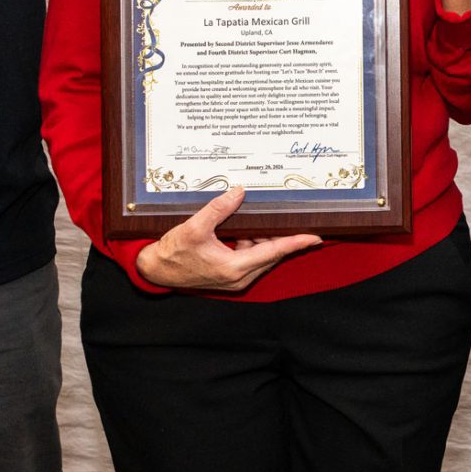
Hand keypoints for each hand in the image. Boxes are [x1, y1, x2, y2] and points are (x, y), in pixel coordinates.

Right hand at [134, 187, 321, 291]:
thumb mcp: (194, 227)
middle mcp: (239, 278)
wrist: (156, 270)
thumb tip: (239, 192)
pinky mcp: (229, 278)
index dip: (295, 243)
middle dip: (277, 236)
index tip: (315, 237)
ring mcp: (235, 280)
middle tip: (286, 217)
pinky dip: (249, 245)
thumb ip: (218, 208)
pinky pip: (249, 259)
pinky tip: (239, 231)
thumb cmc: (172, 253)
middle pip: (270, 254)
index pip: (273, 252)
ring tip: (250, 222)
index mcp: (234, 268)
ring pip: (260, 257)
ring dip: (260, 240)